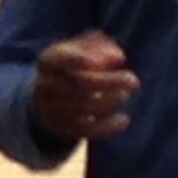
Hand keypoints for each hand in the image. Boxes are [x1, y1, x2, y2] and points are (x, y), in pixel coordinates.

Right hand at [31, 28, 138, 145]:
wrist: (49, 95)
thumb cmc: (73, 67)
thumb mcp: (82, 49)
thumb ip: (100, 47)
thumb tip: (117, 57)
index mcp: (48, 60)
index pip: (60, 58)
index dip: (82, 58)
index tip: (112, 59)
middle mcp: (44, 85)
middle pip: (77, 83)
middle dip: (108, 82)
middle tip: (133, 80)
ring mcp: (50, 108)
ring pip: (82, 107)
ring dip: (109, 101)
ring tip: (124, 95)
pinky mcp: (60, 128)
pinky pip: (84, 130)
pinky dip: (107, 126)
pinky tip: (123, 119)